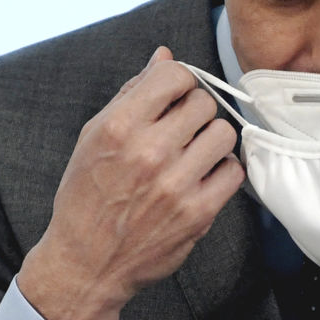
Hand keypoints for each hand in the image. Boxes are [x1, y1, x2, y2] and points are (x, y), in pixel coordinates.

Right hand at [18, 48, 242, 319]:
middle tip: (180, 131)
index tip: (173, 96)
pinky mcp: (198, 213)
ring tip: (191, 154)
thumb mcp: (94, 137)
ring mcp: (176, 184)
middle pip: (203, 102)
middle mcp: (149, 152)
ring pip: (223, 133)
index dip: (178, 81)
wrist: (86, 263)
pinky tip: (200, 177)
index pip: (174, 75)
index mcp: (119, 127)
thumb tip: (164, 56)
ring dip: (210, 140)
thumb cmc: (87, 196)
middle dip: (194, 112)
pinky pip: (233, 171)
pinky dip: (221, 171)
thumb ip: (133, 94)